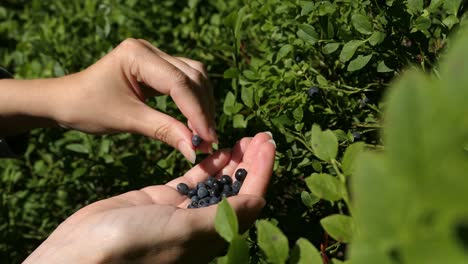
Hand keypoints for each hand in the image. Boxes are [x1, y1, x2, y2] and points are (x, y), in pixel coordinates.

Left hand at [0, 39, 215, 161]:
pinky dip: (193, 101)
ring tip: (203, 133)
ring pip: (194, 77)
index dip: (197, 112)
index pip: (179, 83)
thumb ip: (165, 131)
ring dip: (202, 104)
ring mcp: (154, 56)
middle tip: (207, 140)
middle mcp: (149, 49)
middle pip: (193, 76)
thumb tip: (196, 150)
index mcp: (137, 54)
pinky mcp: (156, 67)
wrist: (65, 101)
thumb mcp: (127, 120)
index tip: (208, 139)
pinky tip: (194, 121)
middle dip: (203, 109)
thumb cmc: (88, 108)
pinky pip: (185, 81)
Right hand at [24, 132, 275, 263]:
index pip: (247, 200)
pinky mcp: (162, 199)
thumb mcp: (182, 231)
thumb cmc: (131, 246)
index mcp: (211, 238)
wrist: (80, 252)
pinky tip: (216, 148)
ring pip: (216, 182)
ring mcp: (181, 212)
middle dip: (251, 162)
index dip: (262, 172)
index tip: (270, 144)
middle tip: (262, 136)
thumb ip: (221, 217)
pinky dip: (205, 163)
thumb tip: (260, 200)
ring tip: (245, 137)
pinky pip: (192, 179)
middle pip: (236, 190)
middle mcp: (201, 226)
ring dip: (232, 160)